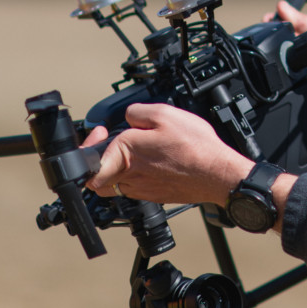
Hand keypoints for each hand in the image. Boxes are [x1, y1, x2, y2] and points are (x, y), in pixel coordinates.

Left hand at [82, 103, 252, 205]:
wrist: (217, 173)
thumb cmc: (195, 146)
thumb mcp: (165, 113)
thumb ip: (138, 112)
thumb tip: (127, 116)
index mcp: (126, 153)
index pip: (89, 159)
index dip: (89, 144)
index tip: (102, 132)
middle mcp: (129, 175)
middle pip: (98, 176)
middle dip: (102, 159)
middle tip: (115, 145)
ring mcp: (141, 189)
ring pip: (116, 182)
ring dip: (121, 167)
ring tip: (139, 153)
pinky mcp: (154, 195)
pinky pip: (136, 187)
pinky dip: (140, 175)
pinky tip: (157, 162)